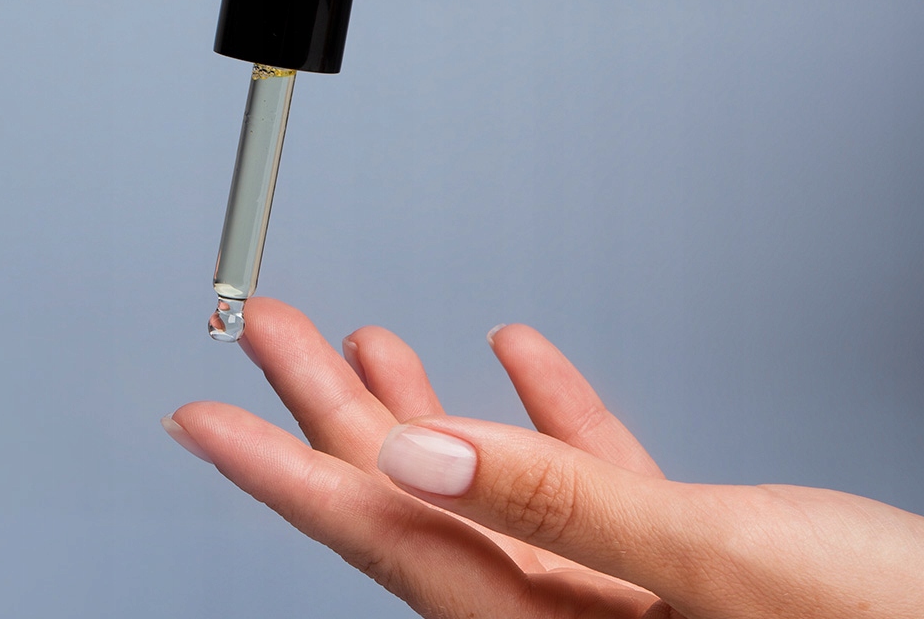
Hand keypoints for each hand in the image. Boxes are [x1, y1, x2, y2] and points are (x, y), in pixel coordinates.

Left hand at [163, 299, 923, 617]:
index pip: (379, 532)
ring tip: (365, 337)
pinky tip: (517, 353)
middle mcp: (559, 615)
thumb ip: (560, 503)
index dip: (281, 471)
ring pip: (482, 480)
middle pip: (411, 496)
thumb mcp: (718, 559)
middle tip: (272, 333)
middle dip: (332, 408)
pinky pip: (576, 476)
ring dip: (423, 403)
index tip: (205, 417)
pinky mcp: (666, 556)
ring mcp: (610, 586)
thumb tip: (419, 453)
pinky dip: (542, 411)